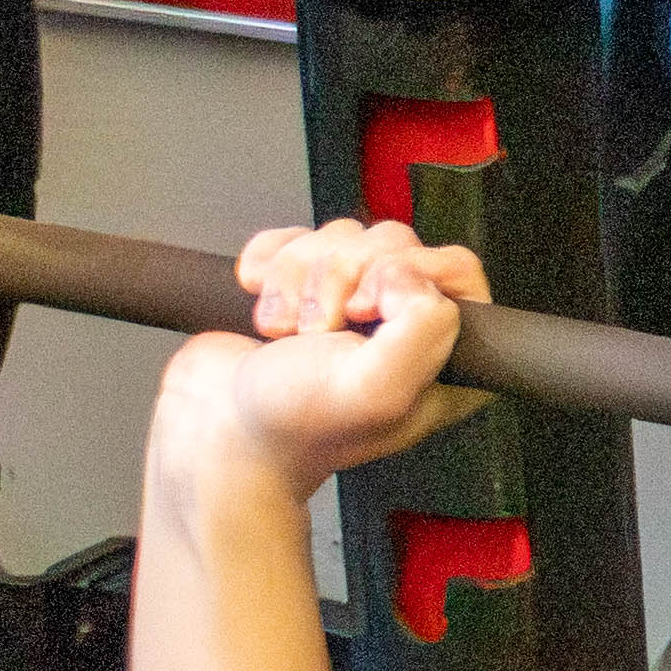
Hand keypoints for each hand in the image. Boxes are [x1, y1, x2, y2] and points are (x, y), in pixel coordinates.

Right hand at [152, 219, 488, 501]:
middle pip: (391, 244)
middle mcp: (404, 328)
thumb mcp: (378, 391)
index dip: (404, 272)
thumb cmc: (292, 427)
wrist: (215, 433)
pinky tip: (262, 307)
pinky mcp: (302, 286)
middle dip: (336, 279)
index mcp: (444, 358)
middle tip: (316, 333)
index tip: (363, 311)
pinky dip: (268, 265)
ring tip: (284, 333)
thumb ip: (423, 327)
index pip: (455, 269)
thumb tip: (409, 275)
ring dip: (296, 280)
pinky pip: (293, 237)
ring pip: (339, 238)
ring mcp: (351, 304)